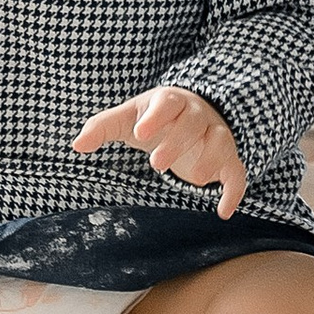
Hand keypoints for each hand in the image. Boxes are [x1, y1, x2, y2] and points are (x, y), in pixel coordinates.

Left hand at [73, 87, 248, 217]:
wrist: (193, 115)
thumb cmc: (154, 118)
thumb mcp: (128, 119)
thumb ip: (101, 128)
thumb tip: (77, 145)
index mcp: (171, 102)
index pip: (167, 103)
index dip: (156, 116)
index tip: (141, 133)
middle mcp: (198, 115)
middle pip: (193, 122)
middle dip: (178, 142)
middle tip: (156, 164)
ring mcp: (216, 135)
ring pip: (220, 141)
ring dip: (210, 159)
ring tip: (195, 181)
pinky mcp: (228, 158)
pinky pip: (237, 172)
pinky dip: (234, 191)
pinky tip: (223, 211)